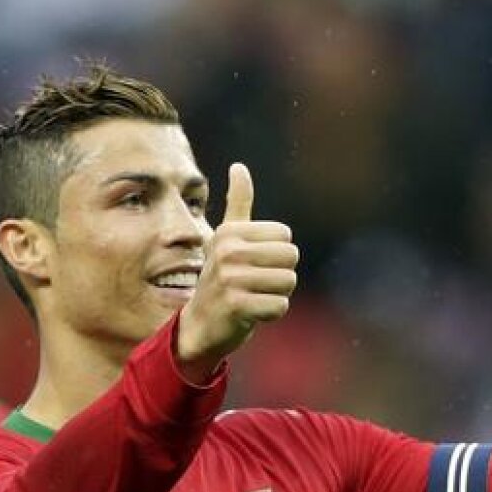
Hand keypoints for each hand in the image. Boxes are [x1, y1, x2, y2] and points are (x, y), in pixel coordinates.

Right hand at [177, 163, 298, 379]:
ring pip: (288, 282)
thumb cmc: (221, 278)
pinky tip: (252, 313)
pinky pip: (281, 306)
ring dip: (277, 294)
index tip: (253, 264)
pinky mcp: (237, 306)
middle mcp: (227, 252)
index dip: (277, 254)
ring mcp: (230, 279)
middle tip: (256, 284)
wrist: (200, 325)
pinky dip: (272, 313)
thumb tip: (239, 166)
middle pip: (291, 257)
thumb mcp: (226, 238)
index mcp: (229, 232)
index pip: (285, 235)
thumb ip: (237, 203)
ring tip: (254, 297)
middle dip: (281, 274)